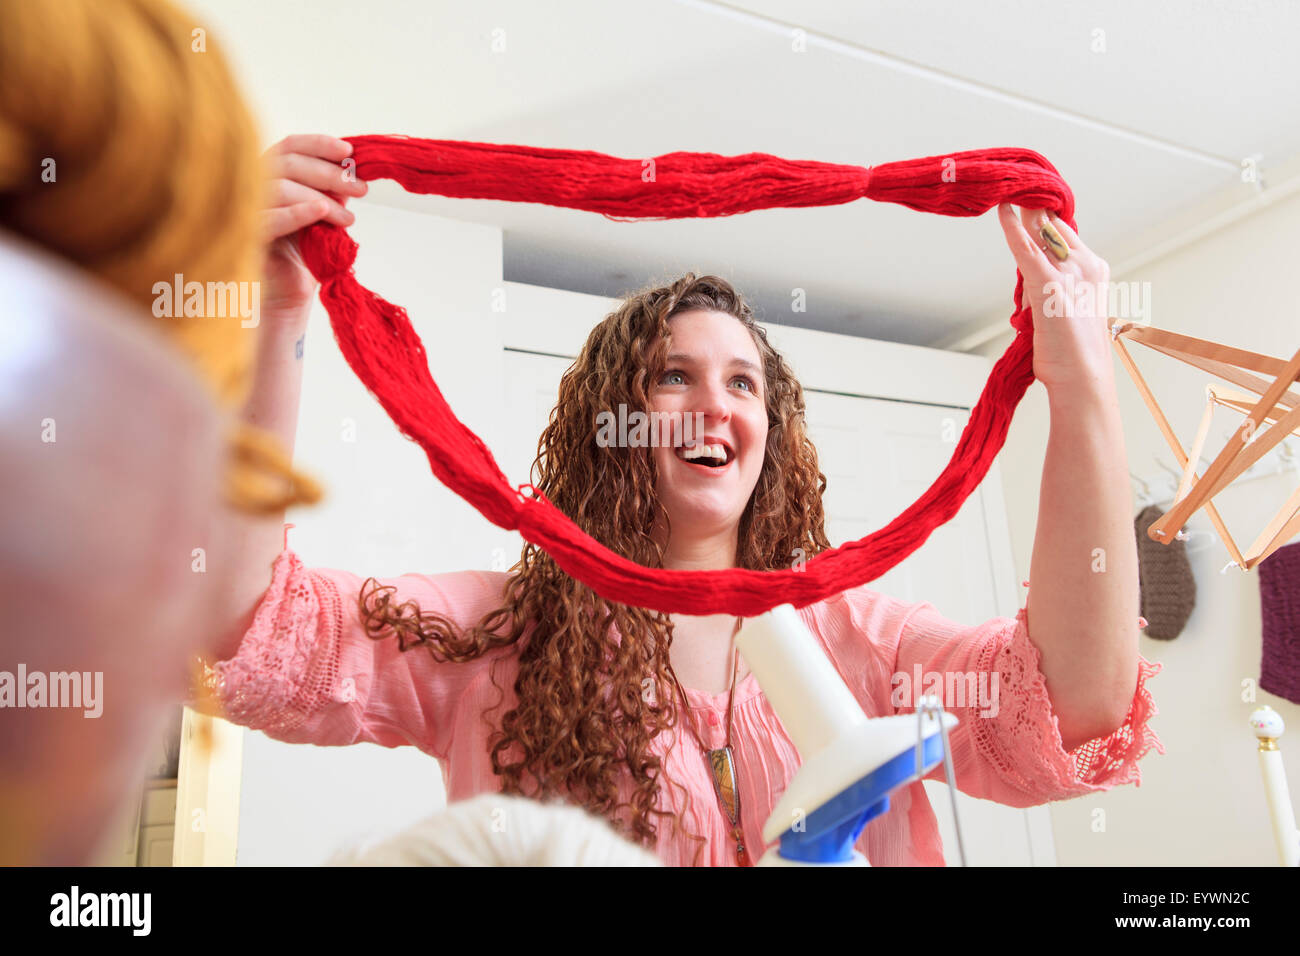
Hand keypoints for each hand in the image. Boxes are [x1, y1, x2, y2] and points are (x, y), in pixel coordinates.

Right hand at [260, 134, 367, 319]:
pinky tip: (321, 211)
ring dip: (320, 198)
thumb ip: (332, 190)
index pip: (290, 146)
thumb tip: (354, 169)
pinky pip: (269, 219)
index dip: (318, 144)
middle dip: (329, 174)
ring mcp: (244, 208)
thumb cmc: (304, 250)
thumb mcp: (323, 212)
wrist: (288, 293)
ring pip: (280, 187)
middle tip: (361, 189)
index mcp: (268, 173)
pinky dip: (297, 212)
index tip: (349, 152)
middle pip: (287, 163)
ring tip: (348, 218)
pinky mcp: (245, 236)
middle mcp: (250, 184)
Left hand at [997, 203, 1112, 394]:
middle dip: (1031, 207)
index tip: (1024, 201)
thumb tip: (1033, 280)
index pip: (1064, 232)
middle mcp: (1086, 265)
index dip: (1042, 217)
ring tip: (1006, 188)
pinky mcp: (1048, 286)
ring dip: (1021, 209)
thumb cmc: (1072, 353)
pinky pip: (1026, 249)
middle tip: (1013, 187)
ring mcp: (1069, 274)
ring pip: (1040, 231)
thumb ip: (1054, 288)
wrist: (1082, 378)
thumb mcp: (1067, 311)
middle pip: (1053, 225)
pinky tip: (1001, 210)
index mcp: (1094, 269)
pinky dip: (1012, 228)